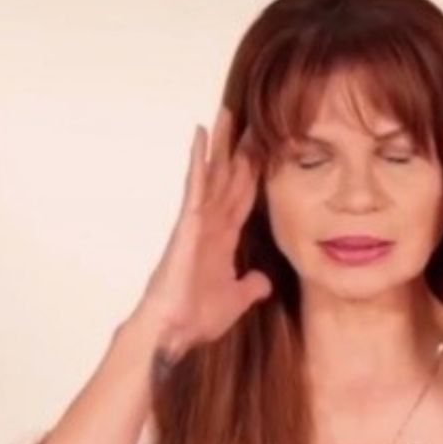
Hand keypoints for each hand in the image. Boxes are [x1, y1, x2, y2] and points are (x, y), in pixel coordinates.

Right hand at [134, 108, 271, 358]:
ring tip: (226, 113)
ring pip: (213, 173)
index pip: (243, 198)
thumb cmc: (196, 316)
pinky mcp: (187, 223)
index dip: (255, 174)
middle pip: (230, 178)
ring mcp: (198, 221)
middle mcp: (211, 224)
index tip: (267, 150)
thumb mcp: (236, 299)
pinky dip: (198, 160)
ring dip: (220, 144)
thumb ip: (250, 287)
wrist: (175, 330)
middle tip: (253, 119)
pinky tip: (201, 136)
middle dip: (242, 150)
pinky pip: (195, 185)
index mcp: (223, 239)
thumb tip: (263, 282)